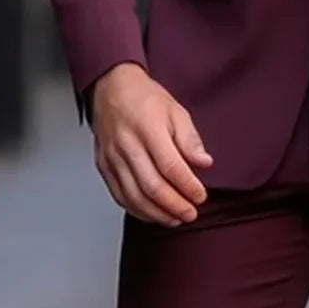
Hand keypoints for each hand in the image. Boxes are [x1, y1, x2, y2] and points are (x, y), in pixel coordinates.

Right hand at [90, 62, 213, 227]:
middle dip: (175, 205)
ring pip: (134, 196)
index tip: (201, 195)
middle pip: (152, 186)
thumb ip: (190, 139)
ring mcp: (112, 158)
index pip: (171, 166)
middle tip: (191, 213)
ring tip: (176, 218)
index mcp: (148, 128)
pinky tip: (153, 213)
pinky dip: (138, 210)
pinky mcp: (103, 167)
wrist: (112, 89)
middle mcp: (127, 145)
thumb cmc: (145, 99)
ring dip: (157, 213)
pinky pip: (120, 196)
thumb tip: (204, 163)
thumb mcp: (176, 111)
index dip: (188, 185)